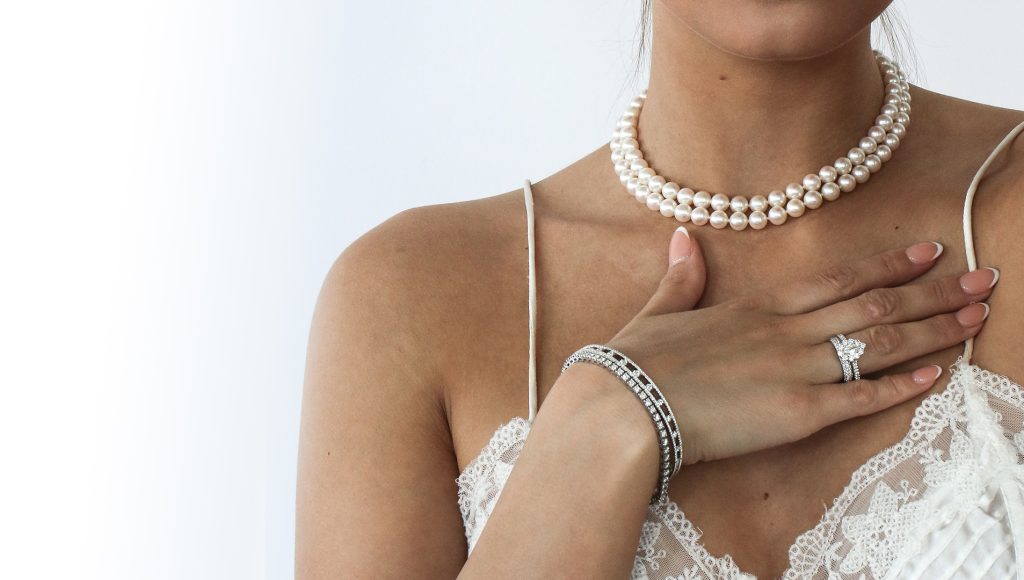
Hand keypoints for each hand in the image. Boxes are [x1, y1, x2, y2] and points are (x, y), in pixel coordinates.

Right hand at [603, 227, 996, 464]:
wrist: (623, 407)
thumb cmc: (634, 364)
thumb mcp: (658, 313)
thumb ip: (681, 277)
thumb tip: (682, 237)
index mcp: (756, 308)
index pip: (836, 279)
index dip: (887, 265)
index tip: (927, 251)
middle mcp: (785, 332)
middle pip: (872, 306)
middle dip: (933, 292)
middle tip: (983, 280)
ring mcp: (794, 371)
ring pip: (877, 345)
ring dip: (931, 331)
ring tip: (975, 319)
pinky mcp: (796, 414)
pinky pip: (861, 398)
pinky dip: (901, 386)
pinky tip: (936, 374)